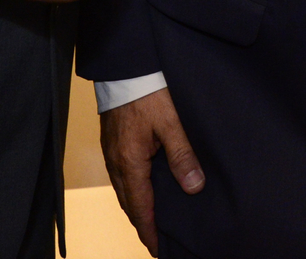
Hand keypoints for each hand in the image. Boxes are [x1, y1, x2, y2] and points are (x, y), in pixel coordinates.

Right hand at [101, 87, 203, 254]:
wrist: (125, 63)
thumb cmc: (148, 88)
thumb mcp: (171, 121)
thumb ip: (182, 155)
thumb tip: (194, 188)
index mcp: (129, 162)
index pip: (140, 208)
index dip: (150, 231)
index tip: (160, 250)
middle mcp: (115, 161)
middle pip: (129, 203)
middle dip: (143, 224)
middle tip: (158, 241)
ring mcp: (111, 151)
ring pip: (124, 189)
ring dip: (137, 207)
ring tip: (153, 220)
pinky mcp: (112, 141)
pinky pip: (121, 175)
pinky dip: (132, 189)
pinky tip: (144, 188)